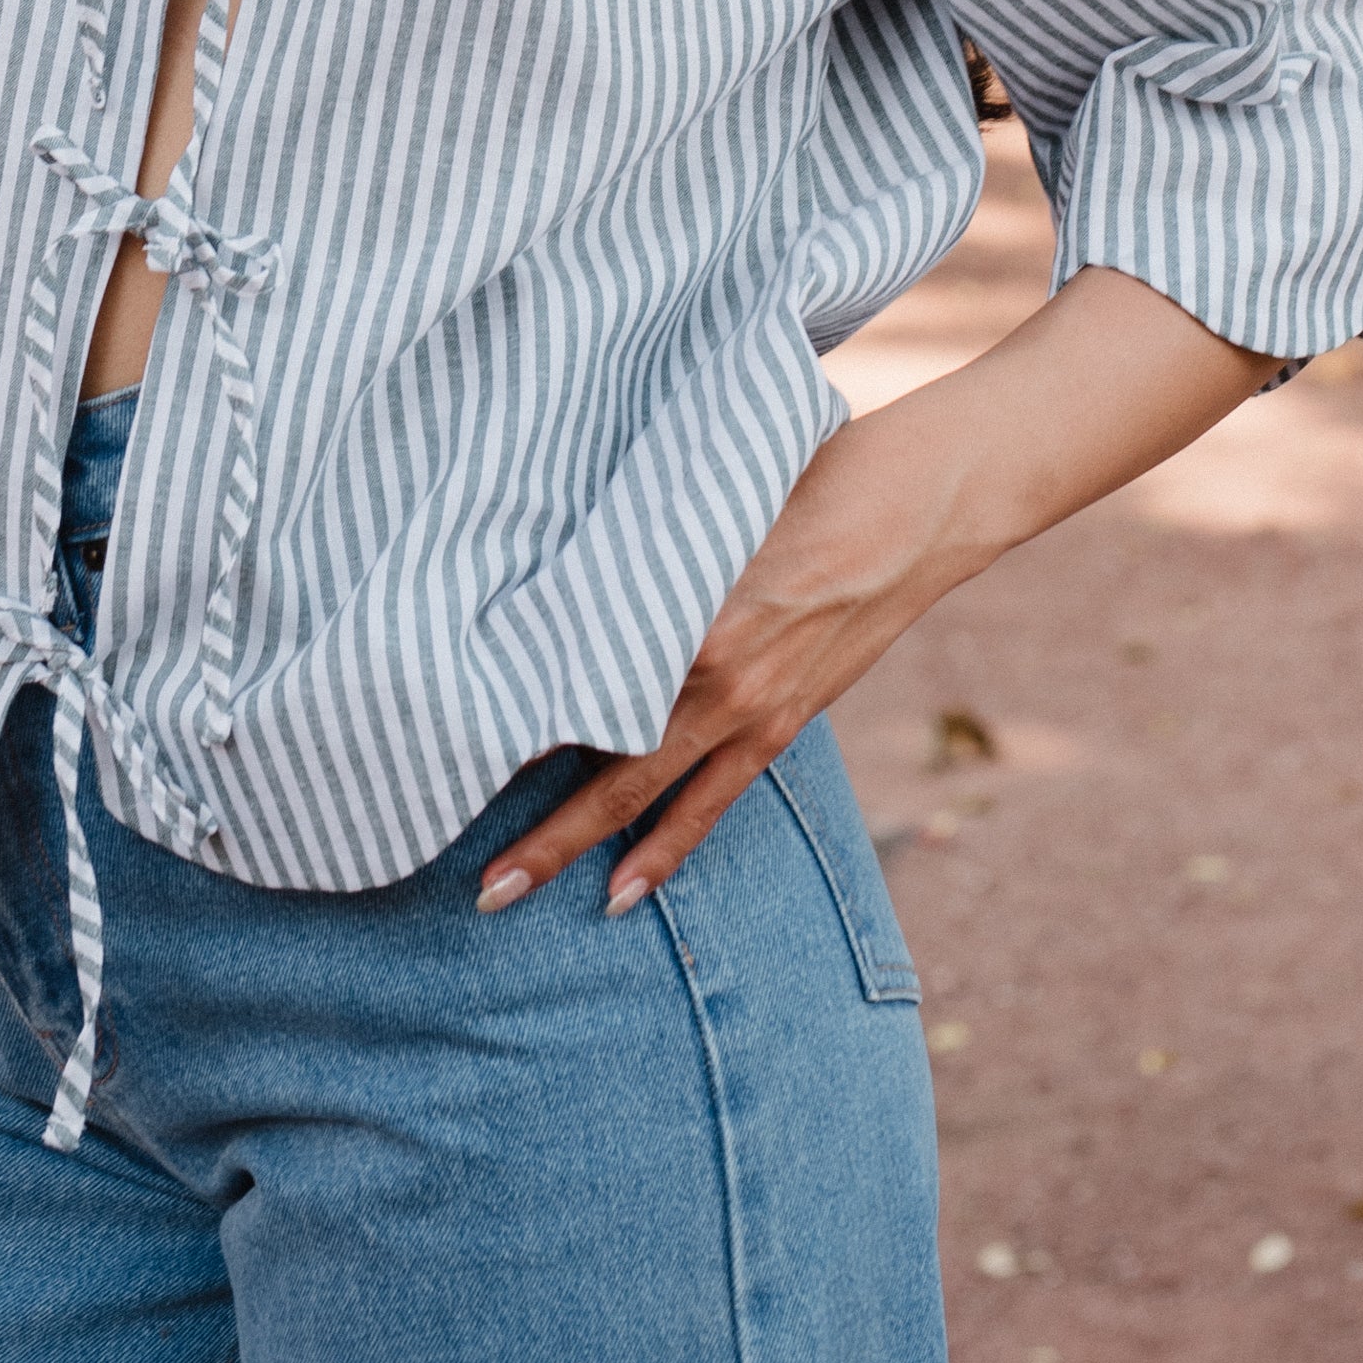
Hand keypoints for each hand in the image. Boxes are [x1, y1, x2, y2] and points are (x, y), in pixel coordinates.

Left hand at [476, 402, 955, 923]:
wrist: (925, 502)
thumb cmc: (810, 470)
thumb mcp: (706, 490)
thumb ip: (635, 542)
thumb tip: (548, 558)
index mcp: (684, 606)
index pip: (571, 676)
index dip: (505, 713)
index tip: (437, 739)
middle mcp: (712, 671)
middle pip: (599, 761)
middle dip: (531, 824)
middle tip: (461, 870)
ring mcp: (753, 706)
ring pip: (644, 793)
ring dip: (575, 847)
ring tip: (506, 892)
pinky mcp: (785, 722)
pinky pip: (713, 801)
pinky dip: (665, 849)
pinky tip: (622, 892)